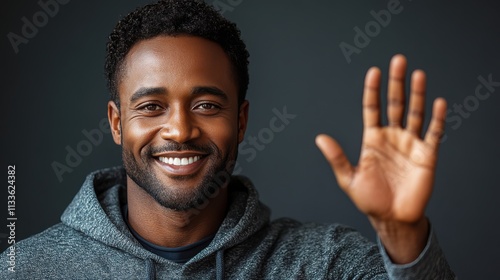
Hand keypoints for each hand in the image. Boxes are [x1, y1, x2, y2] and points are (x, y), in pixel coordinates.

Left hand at [316, 54, 446, 262]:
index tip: (374, 71)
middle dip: (396, 83)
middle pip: (395, 104)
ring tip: (418, 74)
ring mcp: (410, 144)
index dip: (373, 90)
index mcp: (373, 139)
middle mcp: (392, 137)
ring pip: (415, 113)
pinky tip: (438, 103)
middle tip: (398, 60)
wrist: (392, 219)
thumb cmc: (370, 199)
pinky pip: (433, 133)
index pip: (372, 108)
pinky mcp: (426, 155)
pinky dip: (437, 118)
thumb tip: (319, 138)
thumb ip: (337, 157)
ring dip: (417, 94)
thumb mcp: (349, 178)